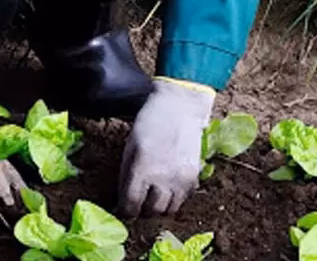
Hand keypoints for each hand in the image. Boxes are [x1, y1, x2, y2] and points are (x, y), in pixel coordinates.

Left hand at [118, 77, 214, 216]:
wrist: (181, 105)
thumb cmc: (150, 121)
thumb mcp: (130, 146)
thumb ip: (126, 175)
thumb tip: (122, 198)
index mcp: (142, 169)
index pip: (131, 205)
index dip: (126, 210)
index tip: (124, 207)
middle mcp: (163, 178)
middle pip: (151, 211)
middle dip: (142, 210)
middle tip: (139, 202)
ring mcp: (181, 179)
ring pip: (169, 210)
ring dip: (159, 207)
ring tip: (154, 196)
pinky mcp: (194, 176)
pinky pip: (183, 199)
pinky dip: (175, 198)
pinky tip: (169, 186)